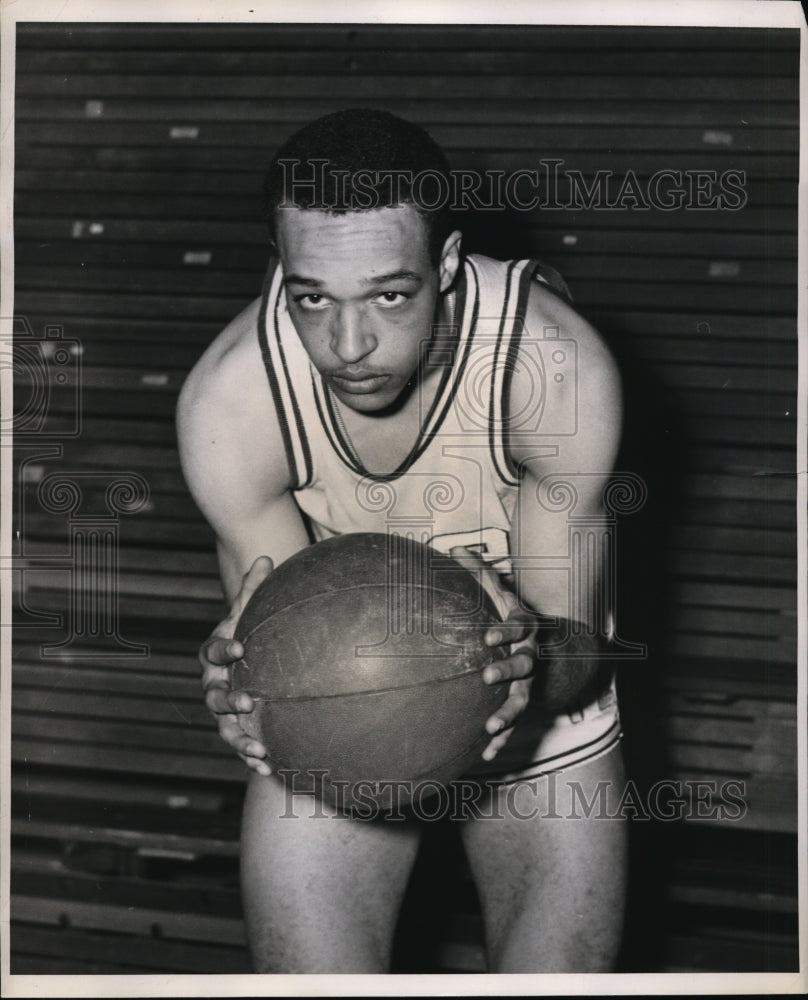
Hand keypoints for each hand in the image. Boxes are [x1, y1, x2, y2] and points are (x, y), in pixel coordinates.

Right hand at [199, 556, 273, 775]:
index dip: (225, 649)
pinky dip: (252, 758)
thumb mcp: (250, 613)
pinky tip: (271, 769)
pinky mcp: (237, 730)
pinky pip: (240, 747)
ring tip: (259, 749)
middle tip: (248, 701)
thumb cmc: (248, 635)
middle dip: (228, 700)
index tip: (242, 647)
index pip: (213, 651)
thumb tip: (266, 557)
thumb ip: (254, 590)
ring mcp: (222, 711)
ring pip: (224, 728)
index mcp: (213, 655)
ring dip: (239, 739)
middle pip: (213, 696)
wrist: (246, 665)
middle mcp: (212, 685)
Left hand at [450, 546, 537, 761]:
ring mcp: (531, 682)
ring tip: (490, 725)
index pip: (520, 626)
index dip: (506, 631)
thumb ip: (480, 573)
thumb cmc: (512, 616)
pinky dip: (502, 738)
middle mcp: (532, 655)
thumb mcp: (500, 593)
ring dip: (508, 713)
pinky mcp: (524, 701)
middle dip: (508, 669)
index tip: (487, 636)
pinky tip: (484, 753)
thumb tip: (455, 548)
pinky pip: (515, 723)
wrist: (550, 645)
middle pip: (525, 663)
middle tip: (487, 674)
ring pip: (523, 698)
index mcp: (527, 628)